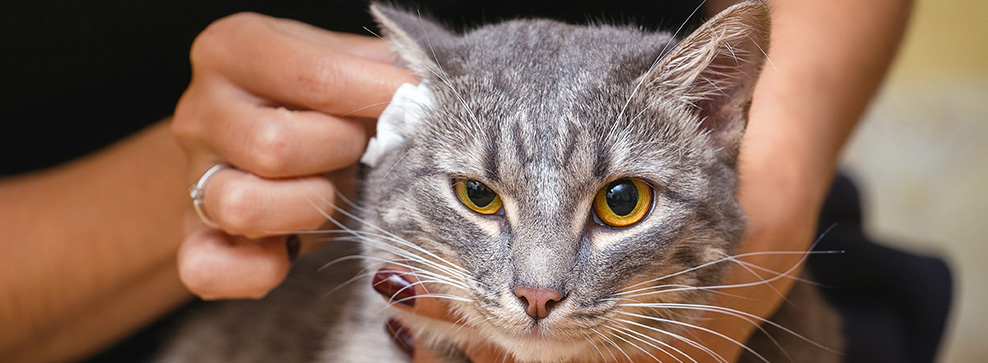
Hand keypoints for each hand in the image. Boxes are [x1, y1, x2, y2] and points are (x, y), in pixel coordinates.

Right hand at [171, 12, 414, 298]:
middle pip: (273, 145)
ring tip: (329, 191)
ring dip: (308, 207)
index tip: (414, 102)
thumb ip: (377, 68)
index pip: (313, 76)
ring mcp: (191, 177)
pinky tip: (291, 247)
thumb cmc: (313, 102)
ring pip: (242, 205)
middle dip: (339, 153)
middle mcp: (201, 111)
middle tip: (360, 150)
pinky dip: (259, 269)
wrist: (252, 142)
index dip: (376, 96)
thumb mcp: (341, 64)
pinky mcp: (193, 238)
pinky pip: (209, 268)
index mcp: (233, 50)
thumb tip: (424, 90)